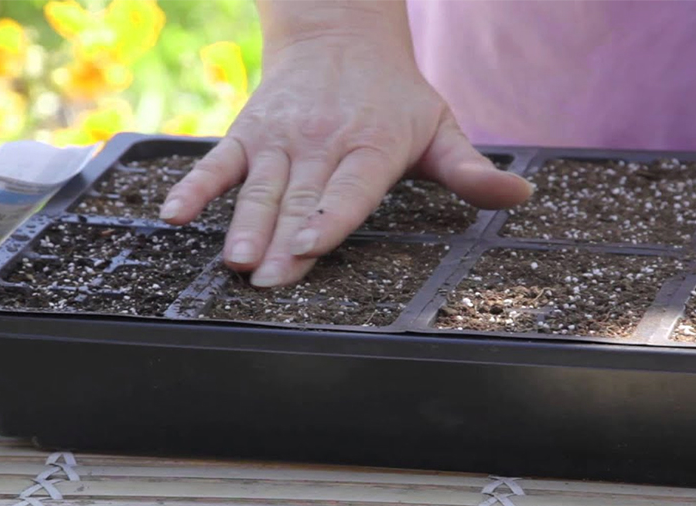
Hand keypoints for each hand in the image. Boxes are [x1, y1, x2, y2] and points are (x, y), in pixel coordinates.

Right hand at [160, 3, 532, 286]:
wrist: (339, 34)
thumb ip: (470, 169)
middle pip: (299, 197)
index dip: (328, 219)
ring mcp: (281, 138)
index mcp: (371, 146)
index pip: (349, 190)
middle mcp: (322, 143)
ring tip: (232, 261)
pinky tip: (175, 216)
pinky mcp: (249, 133)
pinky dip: (196, 188)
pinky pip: (219, 162)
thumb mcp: (439, 126)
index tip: (308, 248)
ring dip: (243, 224)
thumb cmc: (393, 95)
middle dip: (281, 241)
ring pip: (260, 187)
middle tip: (266, 281)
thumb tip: (520, 197)